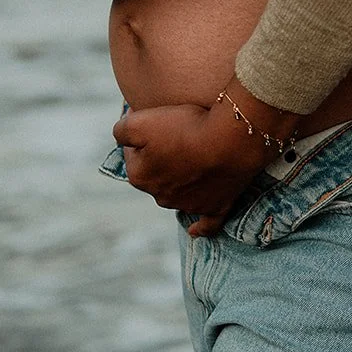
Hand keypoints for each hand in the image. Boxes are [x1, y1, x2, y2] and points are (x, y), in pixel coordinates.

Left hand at [113, 80, 300, 235]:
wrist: (230, 139)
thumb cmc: (186, 127)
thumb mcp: (140, 120)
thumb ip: (121, 130)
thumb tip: (122, 137)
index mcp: (139, 176)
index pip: (131, 152)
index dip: (143, 133)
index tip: (157, 120)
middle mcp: (160, 196)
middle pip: (155, 173)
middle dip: (161, 157)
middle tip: (178, 135)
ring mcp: (188, 204)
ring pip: (177, 194)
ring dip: (180, 181)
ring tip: (195, 158)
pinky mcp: (215, 208)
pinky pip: (205, 224)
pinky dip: (200, 227)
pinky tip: (194, 231)